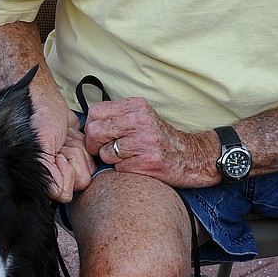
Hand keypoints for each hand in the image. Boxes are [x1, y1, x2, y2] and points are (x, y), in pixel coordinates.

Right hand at [34, 102, 95, 202]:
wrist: (42, 100)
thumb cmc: (37, 121)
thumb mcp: (41, 147)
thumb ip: (49, 174)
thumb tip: (63, 197)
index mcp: (43, 179)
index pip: (64, 192)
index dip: (62, 171)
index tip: (54, 155)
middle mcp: (56, 177)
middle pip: (80, 183)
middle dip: (73, 159)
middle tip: (61, 146)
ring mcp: (69, 165)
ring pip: (89, 170)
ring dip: (78, 150)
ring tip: (65, 140)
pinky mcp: (79, 155)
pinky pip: (92, 159)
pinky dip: (84, 145)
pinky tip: (71, 137)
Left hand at [83, 97, 216, 187]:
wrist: (190, 157)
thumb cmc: (159, 138)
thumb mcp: (141, 117)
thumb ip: (117, 116)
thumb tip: (87, 125)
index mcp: (136, 106)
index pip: (95, 112)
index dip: (91, 126)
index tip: (98, 136)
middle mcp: (141, 120)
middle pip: (95, 132)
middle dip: (93, 145)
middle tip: (102, 150)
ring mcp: (145, 141)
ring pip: (105, 152)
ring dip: (110, 160)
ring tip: (126, 157)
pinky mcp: (147, 162)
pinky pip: (118, 168)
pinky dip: (123, 170)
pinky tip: (136, 165)